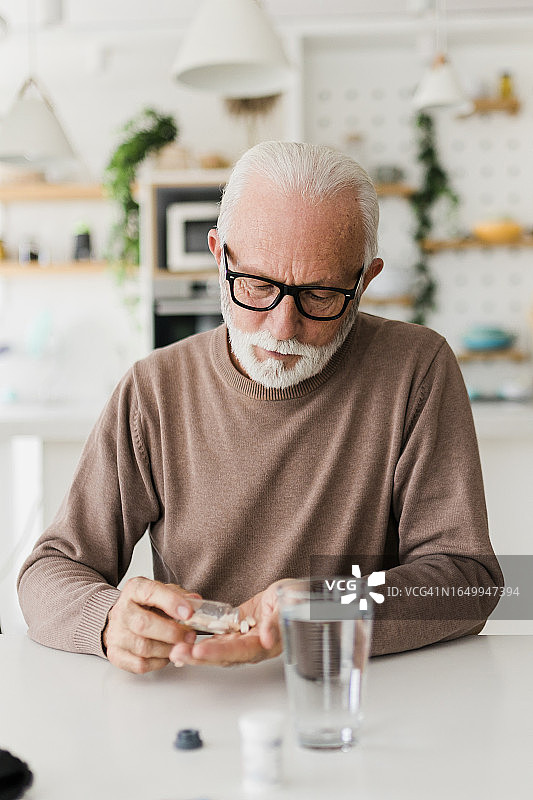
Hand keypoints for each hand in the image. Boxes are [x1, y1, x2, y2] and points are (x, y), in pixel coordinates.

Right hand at [102, 576, 199, 673]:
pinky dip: (158, 662)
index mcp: (134, 589)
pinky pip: (140, 664)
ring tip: (180, 646)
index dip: (171, 603)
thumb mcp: (163, 592)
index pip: (150, 592)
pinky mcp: (116, 654)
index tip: (189, 613)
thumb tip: (196, 603)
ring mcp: (117, 634)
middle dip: (172, 633)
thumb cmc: (146, 605)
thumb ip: (180, 596)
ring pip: (143, 647)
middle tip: (190, 636)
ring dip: (168, 649)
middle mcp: (122, 611)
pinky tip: (165, 655)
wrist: (122, 618)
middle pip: (144, 624)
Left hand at [168, 580, 289, 667]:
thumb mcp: (293, 605)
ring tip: (175, 649)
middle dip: (199, 655)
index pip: (240, 651)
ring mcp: (245, 637)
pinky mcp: (239, 626)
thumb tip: (266, 639)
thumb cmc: (302, 598)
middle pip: (224, 655)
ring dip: (196, 649)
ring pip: (218, 647)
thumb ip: (278, 624)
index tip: (200, 650)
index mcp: (269, 644)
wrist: (301, 592)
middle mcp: (254, 646)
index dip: (219, 652)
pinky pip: (219, 634)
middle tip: (178, 653)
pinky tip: (185, 636)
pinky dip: (202, 635)